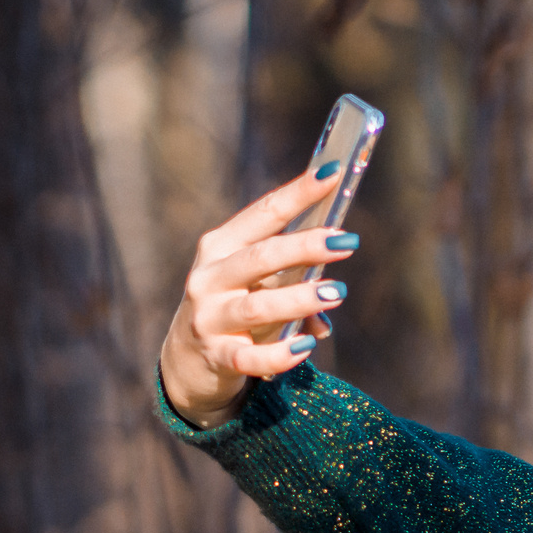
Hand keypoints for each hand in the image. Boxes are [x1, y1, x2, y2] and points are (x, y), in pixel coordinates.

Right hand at [158, 164, 358, 427]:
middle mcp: (210, 277)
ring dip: (300, 298)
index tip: (334, 172)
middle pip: (261, 256)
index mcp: (221, 246)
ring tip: (337, 292)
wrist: (185, 360)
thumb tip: (323, 319)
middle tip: (346, 240)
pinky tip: (305, 346)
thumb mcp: (256, 288)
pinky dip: (280, 353)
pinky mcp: (216, 355)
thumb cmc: (233, 309)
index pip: (265, 213)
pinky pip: (251, 357)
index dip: (299, 193)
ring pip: (258, 305)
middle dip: (305, 245)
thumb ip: (292, 290)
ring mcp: (209, 317)